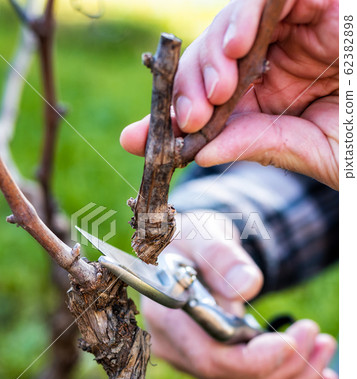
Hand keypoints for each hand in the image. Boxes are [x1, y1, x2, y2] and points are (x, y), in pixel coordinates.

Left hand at [121, 0, 338, 189]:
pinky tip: (238, 45)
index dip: (172, 117)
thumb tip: (201, 153)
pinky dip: (251, 12)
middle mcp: (272, 61)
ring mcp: (292, 28)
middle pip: (211, 61)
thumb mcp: (307, 152)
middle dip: (190, 88)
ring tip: (216, 88)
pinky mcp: (317, 1)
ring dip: (215, 56)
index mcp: (265, 98)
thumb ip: (257, 144)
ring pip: (234, 26)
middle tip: (185, 117)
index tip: (141, 140)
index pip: (207, 102)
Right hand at [142, 211, 337, 378]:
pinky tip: (320, 375)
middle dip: (284, 366)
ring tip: (325, 347)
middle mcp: (176, 347)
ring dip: (294, 375)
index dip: (254, 359)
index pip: (209, 357)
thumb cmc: (191, 239)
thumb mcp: (201, 234)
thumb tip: (245, 287)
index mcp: (167, 316)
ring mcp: (194, 359)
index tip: (294, 340)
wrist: (187, 250)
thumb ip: (220, 256)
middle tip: (317, 335)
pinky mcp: (214, 361)